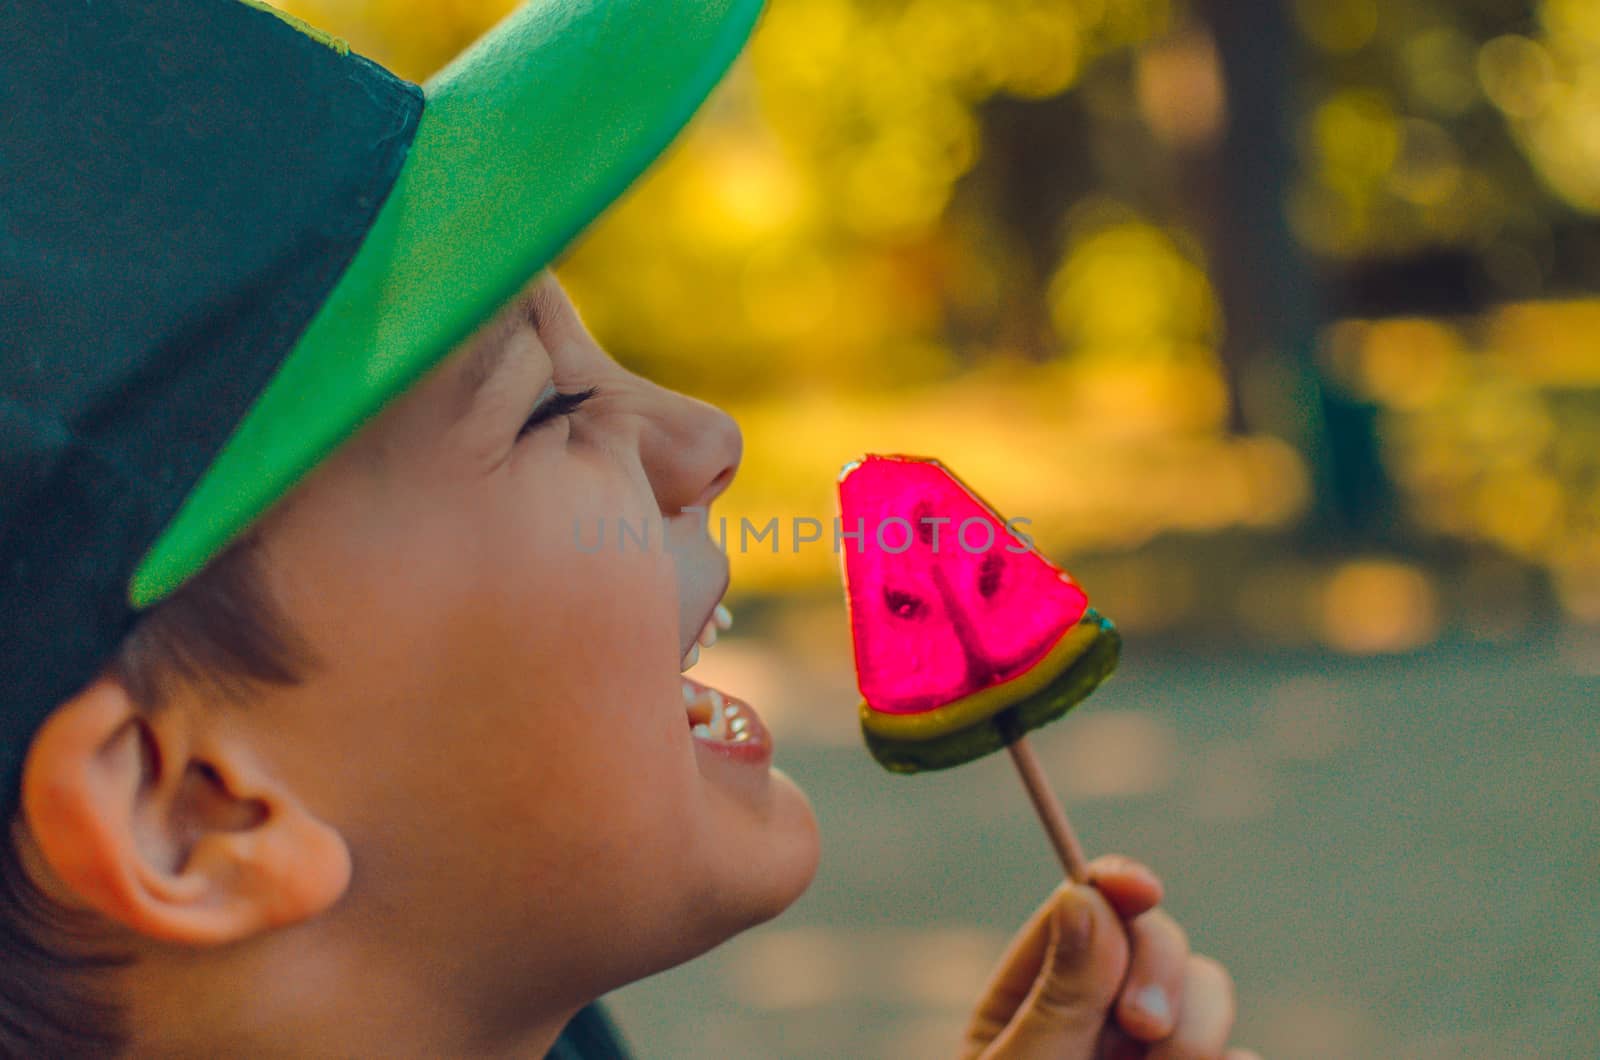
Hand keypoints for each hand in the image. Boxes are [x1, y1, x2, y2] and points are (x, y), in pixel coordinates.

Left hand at [959, 855, 1257, 1059]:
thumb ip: (1059, 997)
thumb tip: (1084, 895)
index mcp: (1035, 994)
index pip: (1081, 908)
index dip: (1116, 882)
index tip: (1140, 889)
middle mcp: (1100, 1012)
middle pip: (1155, 937)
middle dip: (1160, 970)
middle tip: (1143, 1028)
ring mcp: (1155, 1050)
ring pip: (1207, 990)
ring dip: (1197, 1029)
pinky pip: (1243, 1054)